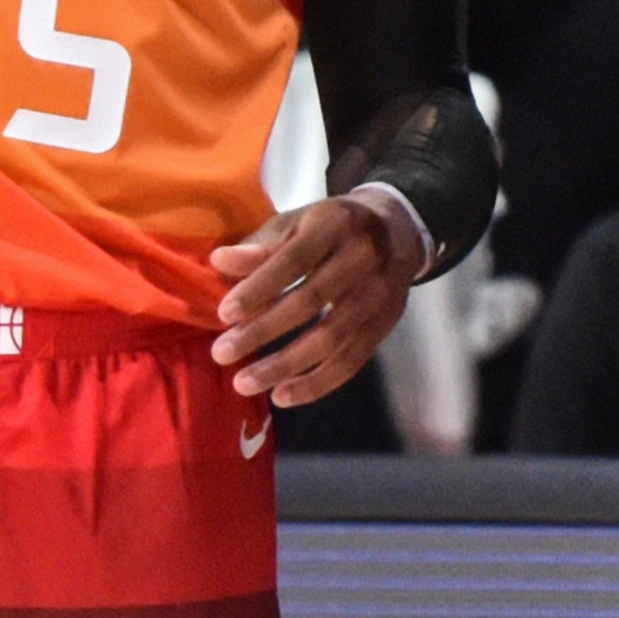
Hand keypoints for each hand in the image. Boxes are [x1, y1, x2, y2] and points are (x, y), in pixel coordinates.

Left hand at [213, 193, 422, 407]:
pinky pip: (350, 362)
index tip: (224, 315)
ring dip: (284, 366)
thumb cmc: (333, 227)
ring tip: (244, 383)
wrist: (398, 230)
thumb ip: (262, 245)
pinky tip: (282, 395)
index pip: (294, 260)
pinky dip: (316, 383)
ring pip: (330, 339)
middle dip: (262, 332)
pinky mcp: (385, 325)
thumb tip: (220, 262)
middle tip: (222, 354)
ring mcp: (378, 296)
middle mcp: (362, 259)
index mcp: (335, 225)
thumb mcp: (298, 222)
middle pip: (310, 302)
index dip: (259, 288)